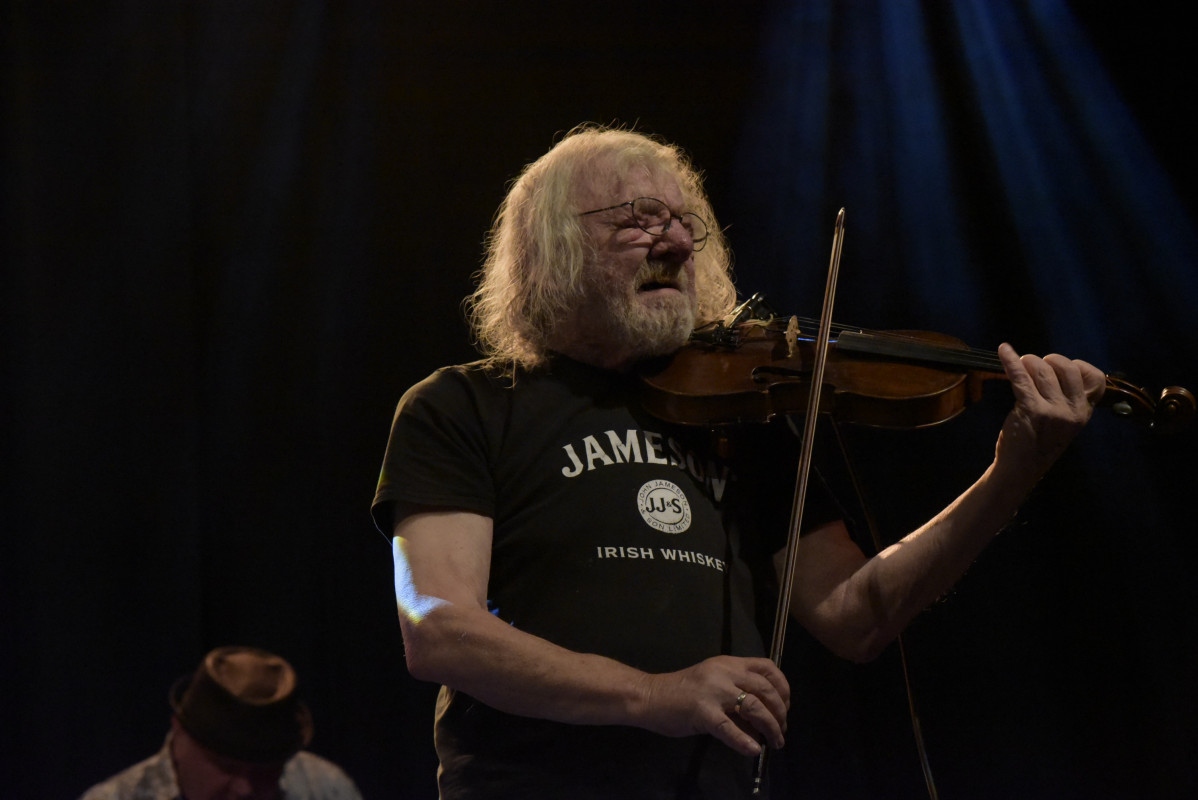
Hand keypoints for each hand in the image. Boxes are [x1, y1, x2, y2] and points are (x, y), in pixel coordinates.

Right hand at [634, 655, 789, 755]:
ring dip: (770, 727)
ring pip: (753, 707)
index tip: (785, 705)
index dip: (783, 686)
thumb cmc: (682, 692)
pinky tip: (753, 750)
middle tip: (782, 729)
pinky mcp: (702, 711)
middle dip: (780, 712)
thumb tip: (761, 723)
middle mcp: (724, 673)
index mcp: (728, 663)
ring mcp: (713, 691)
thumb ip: (737, 696)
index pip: (767, 667)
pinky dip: (744, 741)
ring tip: (775, 742)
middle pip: (765, 689)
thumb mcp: (714, 685)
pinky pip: (729, 728)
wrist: (650, 696)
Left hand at [995, 343, 1105, 480]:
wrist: (1021, 468)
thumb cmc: (1039, 441)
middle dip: (1048, 360)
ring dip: (1027, 361)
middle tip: (1034, 365)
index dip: (1078, 365)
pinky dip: (1010, 360)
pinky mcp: (1032, 410)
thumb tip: (1052, 365)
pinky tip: (1003, 350)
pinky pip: (1021, 377)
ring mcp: (1053, 411)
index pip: (1096, 378)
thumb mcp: (1065, 422)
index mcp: (1084, 412)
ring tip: (1020, 365)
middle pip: (1067, 367)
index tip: (1059, 369)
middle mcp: (1073, 410)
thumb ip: (1067, 398)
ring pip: (1042, 370)